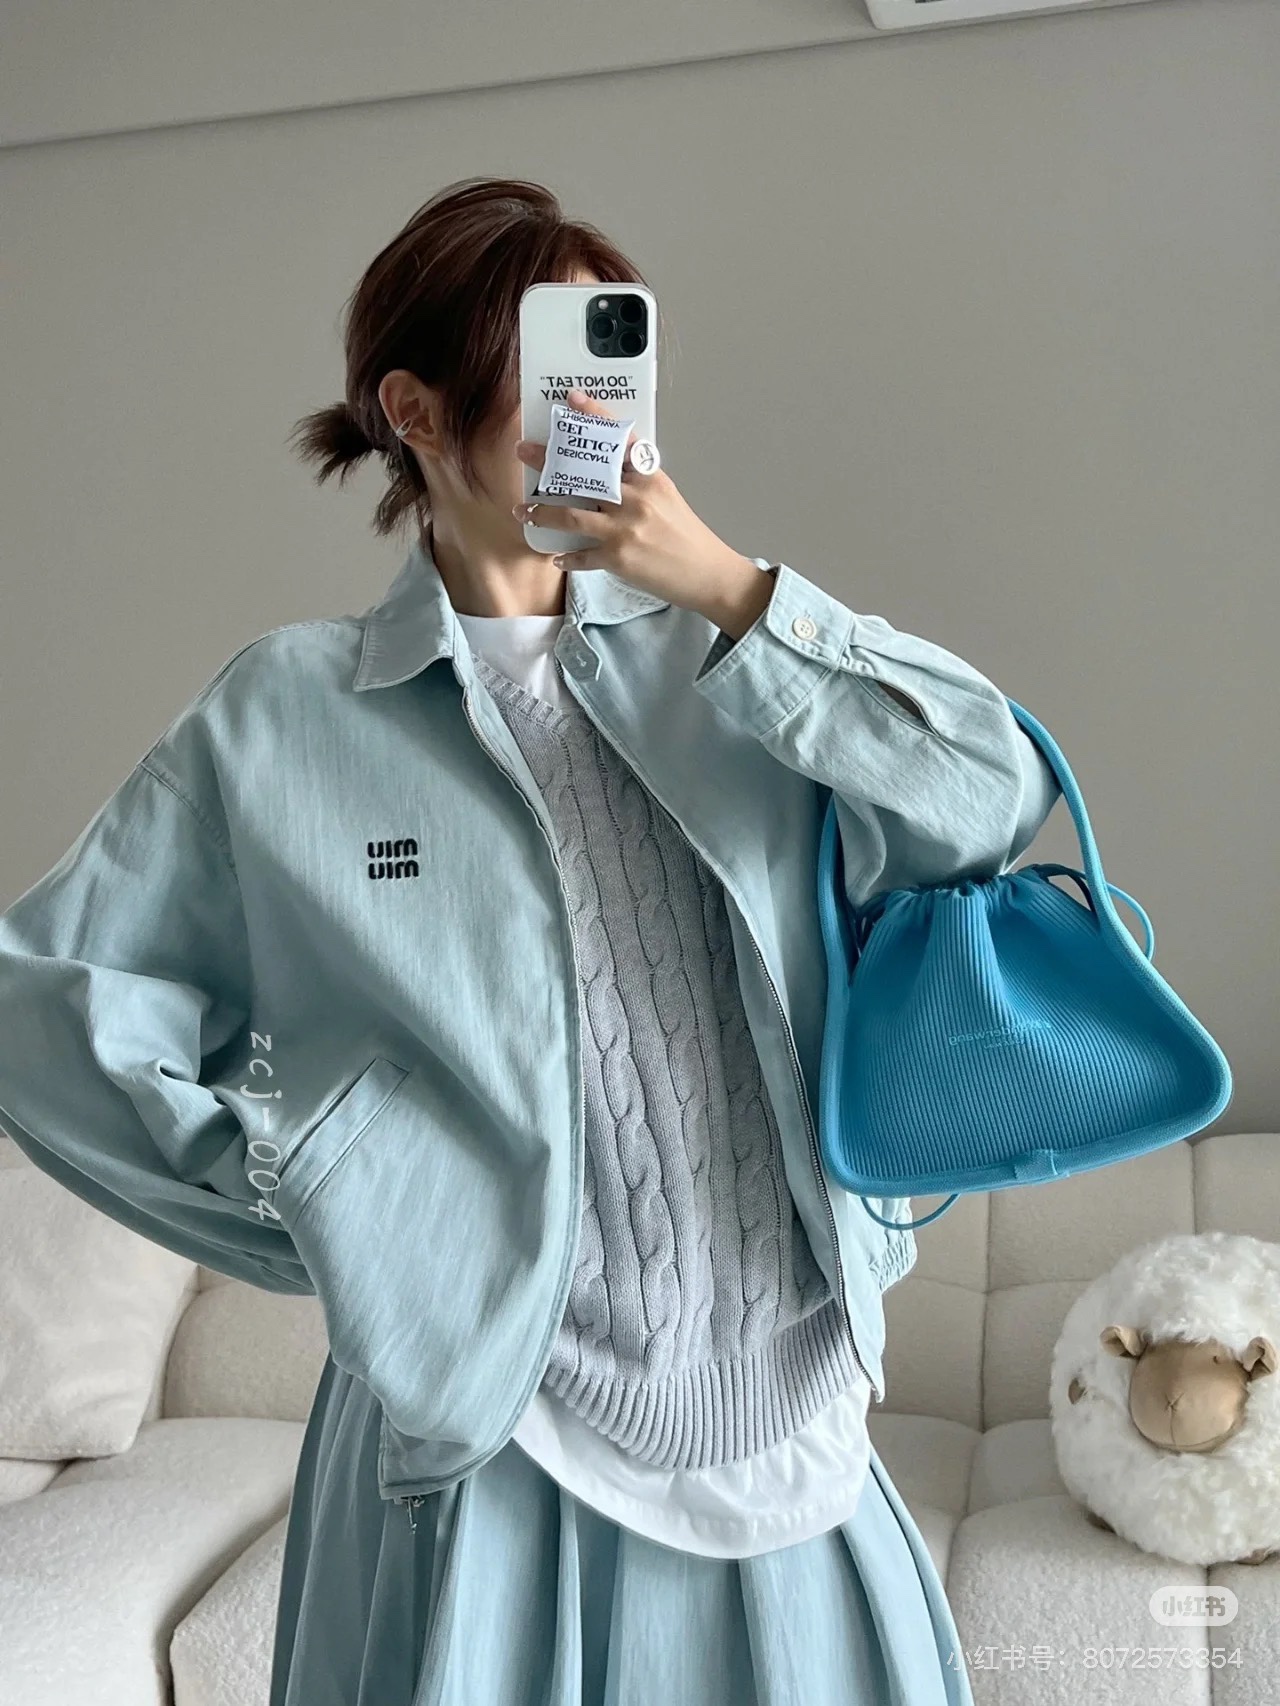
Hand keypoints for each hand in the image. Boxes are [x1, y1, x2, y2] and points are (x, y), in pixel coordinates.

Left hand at [512, 388, 762, 630]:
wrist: (706, 573)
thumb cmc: (685, 535)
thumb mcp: (666, 495)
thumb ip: (636, 481)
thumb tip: (600, 472)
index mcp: (649, 477)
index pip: (618, 439)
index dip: (594, 415)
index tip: (571, 399)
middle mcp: (636, 498)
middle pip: (584, 473)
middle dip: (549, 460)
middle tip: (524, 450)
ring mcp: (625, 528)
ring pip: (571, 515)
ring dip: (542, 512)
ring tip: (523, 510)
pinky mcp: (618, 558)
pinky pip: (581, 556)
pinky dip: (566, 557)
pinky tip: (556, 556)